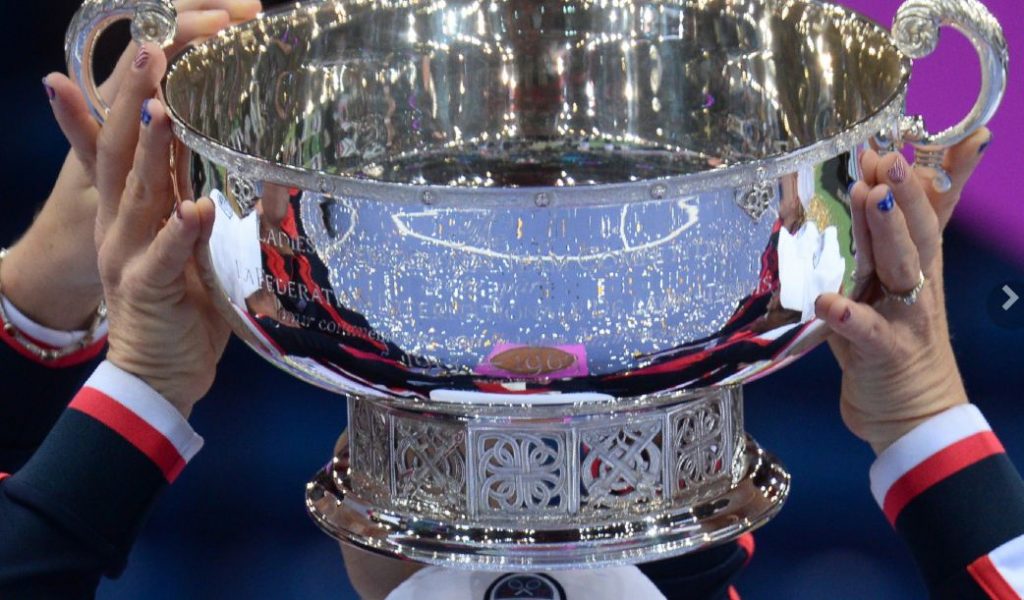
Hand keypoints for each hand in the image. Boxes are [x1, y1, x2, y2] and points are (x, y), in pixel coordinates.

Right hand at [1, 0, 259, 330]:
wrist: (158, 375)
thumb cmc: (180, 306)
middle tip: (148, 50)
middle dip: (133, 100)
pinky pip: (162, 257)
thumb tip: (219, 165)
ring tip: (164, 112)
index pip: (121, 139)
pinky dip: (178, 231)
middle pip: (120, 151)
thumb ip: (191, 203)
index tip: (143, 43)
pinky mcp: (145, 290)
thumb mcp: (184, 243)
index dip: (129, 93)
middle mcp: (119, 225)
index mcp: (128, 210)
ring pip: (136, 194)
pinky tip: (194, 208)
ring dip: (151, 153)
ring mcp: (126, 255)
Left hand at [814, 129, 990, 453]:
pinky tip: (829, 302)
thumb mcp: (892, 283)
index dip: (927, 174)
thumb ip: (882, 238)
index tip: (907, 136)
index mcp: (920, 263)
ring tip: (872, 200)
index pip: (931, 211)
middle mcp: (920, 284)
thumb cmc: (893, 339)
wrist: (911, 413)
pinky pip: (867, 333)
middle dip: (905, 192)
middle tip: (888, 155)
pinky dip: (850, 316)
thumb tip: (875, 185)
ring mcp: (906, 319)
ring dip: (887, 234)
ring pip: (901, 270)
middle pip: (919, 231)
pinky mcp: (885, 355)